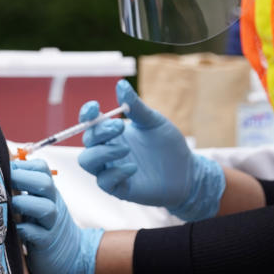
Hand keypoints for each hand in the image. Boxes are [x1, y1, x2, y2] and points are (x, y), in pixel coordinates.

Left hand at [10, 159, 102, 273]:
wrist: (70, 255)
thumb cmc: (43, 226)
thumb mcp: (36, 202)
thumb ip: (21, 187)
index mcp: (48, 191)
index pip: (41, 168)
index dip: (22, 165)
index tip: (4, 168)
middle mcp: (52, 203)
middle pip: (45, 183)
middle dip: (22, 178)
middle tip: (2, 182)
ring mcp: (51, 224)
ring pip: (46, 208)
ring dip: (25, 203)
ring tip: (10, 205)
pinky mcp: (47, 244)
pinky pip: (40, 235)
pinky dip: (26, 230)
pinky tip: (16, 229)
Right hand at [77, 79, 224, 220]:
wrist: (186, 171)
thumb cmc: (168, 145)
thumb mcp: (153, 122)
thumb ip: (136, 106)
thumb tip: (121, 84)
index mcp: (113, 133)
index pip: (90, 122)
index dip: (87, 114)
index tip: (95, 107)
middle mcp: (108, 150)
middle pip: (87, 141)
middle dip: (99, 131)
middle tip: (120, 126)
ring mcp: (112, 169)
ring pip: (87, 162)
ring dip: (102, 152)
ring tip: (126, 149)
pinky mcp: (120, 188)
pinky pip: (104, 182)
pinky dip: (115, 173)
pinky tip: (133, 168)